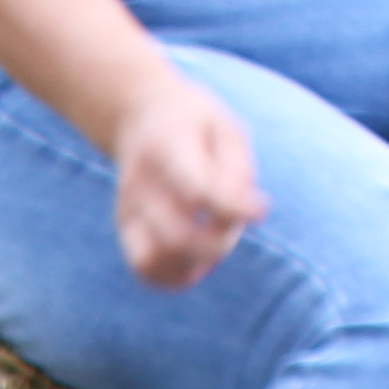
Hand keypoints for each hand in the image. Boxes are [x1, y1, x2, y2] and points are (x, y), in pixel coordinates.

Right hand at [112, 84, 261, 285]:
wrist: (139, 114)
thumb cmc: (196, 123)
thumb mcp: (226, 128)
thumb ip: (239, 171)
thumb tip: (248, 217)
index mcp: (165, 148)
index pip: (198, 192)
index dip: (234, 210)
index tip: (262, 209)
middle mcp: (139, 184)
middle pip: (177, 237)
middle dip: (219, 243)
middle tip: (235, 224)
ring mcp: (127, 210)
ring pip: (154, 262)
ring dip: (195, 263)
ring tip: (214, 242)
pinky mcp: (126, 229)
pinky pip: (146, 271)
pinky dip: (177, 274)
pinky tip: (198, 255)